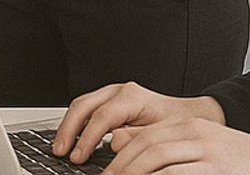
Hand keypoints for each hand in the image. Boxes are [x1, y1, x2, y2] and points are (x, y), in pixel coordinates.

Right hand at [51, 81, 218, 163]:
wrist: (188, 116)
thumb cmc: (177, 125)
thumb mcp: (161, 134)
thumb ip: (137, 137)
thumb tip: (113, 145)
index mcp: (132, 97)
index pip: (101, 116)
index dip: (87, 138)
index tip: (79, 157)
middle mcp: (119, 91)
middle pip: (84, 105)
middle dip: (69, 129)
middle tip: (61, 151)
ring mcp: (112, 94)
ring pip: (81, 104)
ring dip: (68, 126)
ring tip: (61, 147)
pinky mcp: (109, 101)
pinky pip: (86, 108)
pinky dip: (76, 123)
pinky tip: (72, 138)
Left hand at [98, 118, 249, 174]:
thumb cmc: (240, 159)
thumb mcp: (203, 145)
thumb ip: (172, 145)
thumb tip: (136, 154)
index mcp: (189, 126)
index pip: (144, 135)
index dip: (121, 154)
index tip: (107, 170)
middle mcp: (195, 134)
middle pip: (147, 146)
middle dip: (122, 166)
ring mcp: (206, 152)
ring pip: (159, 160)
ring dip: (135, 174)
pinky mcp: (216, 169)